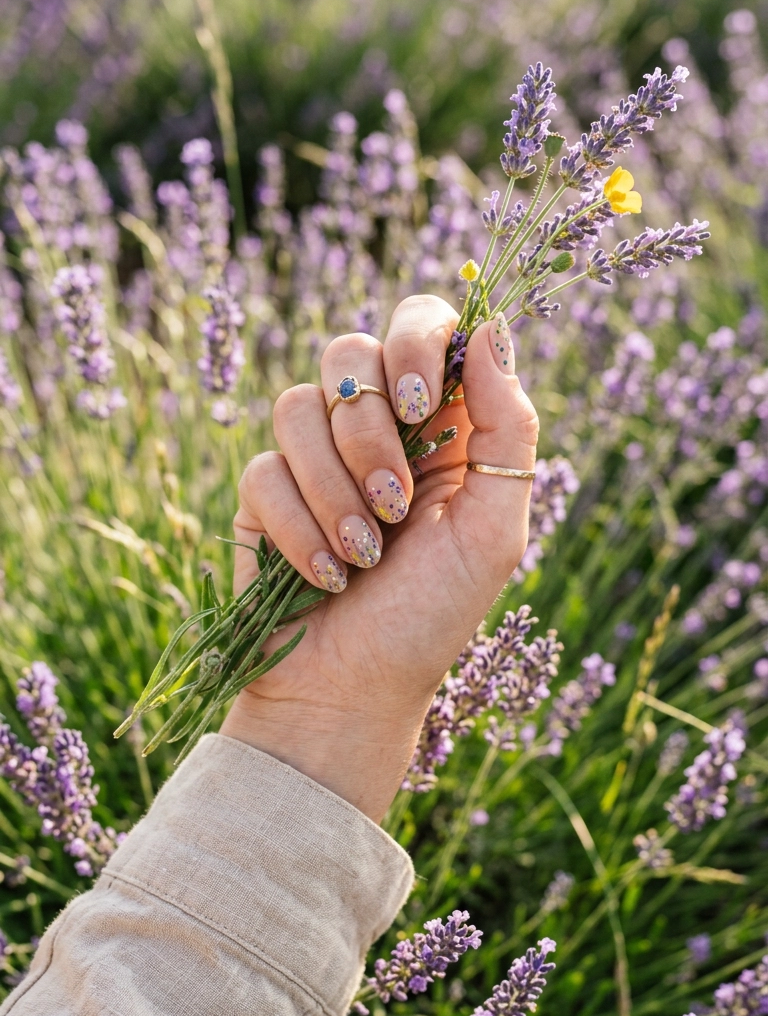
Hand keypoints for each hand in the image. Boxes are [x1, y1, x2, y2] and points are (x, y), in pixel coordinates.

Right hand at [220, 295, 537, 821]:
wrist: (354, 691)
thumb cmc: (433, 616)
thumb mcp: (494, 528)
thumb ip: (508, 426)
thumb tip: (493, 329)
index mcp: (441, 422)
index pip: (423, 323)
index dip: (416, 342)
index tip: (419, 403)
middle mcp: (376, 426)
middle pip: (350, 350)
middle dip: (370, 431)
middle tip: (396, 502)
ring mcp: (314, 456)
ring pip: (299, 405)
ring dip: (337, 489)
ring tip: (365, 554)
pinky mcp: (264, 493)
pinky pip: (264, 469)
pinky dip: (301, 530)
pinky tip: (328, 576)